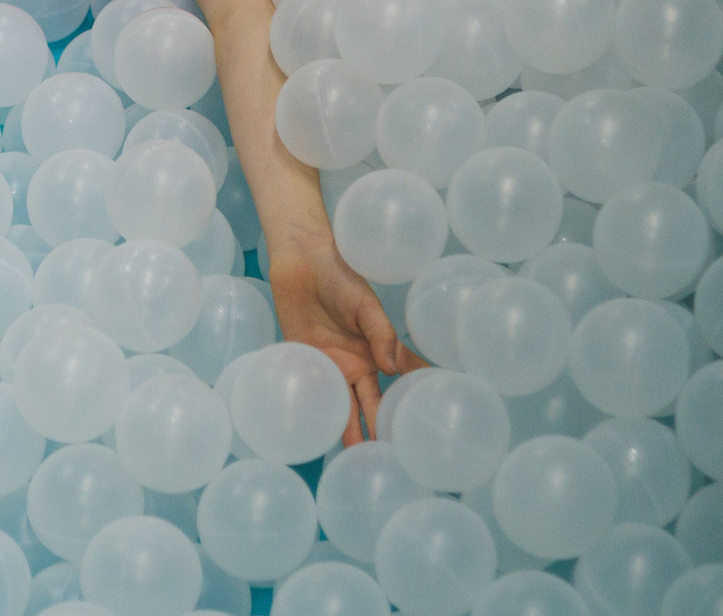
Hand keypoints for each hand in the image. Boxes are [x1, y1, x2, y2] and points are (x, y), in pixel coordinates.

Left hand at [266, 241, 426, 446]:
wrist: (301, 260)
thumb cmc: (339, 275)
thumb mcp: (366, 304)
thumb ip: (380, 333)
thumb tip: (392, 369)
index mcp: (375, 352)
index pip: (396, 385)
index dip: (407, 406)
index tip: (420, 433)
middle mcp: (354, 364)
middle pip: (368, 404)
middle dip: (376, 430)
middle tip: (387, 461)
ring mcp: (328, 364)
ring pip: (339, 404)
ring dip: (345, 430)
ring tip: (356, 459)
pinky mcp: (301, 359)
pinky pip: (309, 387)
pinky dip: (314, 407)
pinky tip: (316, 431)